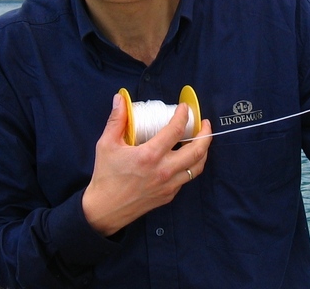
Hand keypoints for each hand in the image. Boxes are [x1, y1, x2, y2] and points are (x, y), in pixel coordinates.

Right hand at [82, 93, 211, 236]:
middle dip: (205, 134)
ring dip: (203, 150)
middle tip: (205, 123)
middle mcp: (164, 170)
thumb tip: (120, 99)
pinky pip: (187, 178)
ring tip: (202, 140)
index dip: (183, 115)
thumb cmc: (105, 176)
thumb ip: (117, 120)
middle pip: (197, 150)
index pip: (175, 130)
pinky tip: (187, 157)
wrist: (103, 210)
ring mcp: (169, 185)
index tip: (184, 108)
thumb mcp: (107, 144)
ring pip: (197, 166)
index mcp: (150, 156)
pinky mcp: (169, 195)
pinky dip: (191, 165)